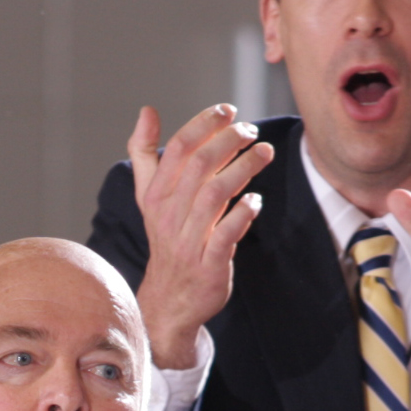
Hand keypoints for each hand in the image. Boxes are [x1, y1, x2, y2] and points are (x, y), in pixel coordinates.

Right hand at [128, 104, 272, 368]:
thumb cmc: (166, 239)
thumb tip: (147, 111)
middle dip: (229, 142)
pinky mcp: (208, 265)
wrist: (169, 300)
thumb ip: (145, 153)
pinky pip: (225, 234)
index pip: (178, 149)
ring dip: (243, 169)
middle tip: (252, 131)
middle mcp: (168, 216)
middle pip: (199, 166)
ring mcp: (187, 241)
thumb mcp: (150, 198)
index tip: (228, 111)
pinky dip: (243, 213)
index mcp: (156, 195)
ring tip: (265, 152)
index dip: (204, 125)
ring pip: (214, 195)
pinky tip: (256, 199)